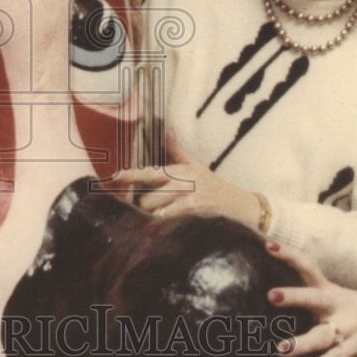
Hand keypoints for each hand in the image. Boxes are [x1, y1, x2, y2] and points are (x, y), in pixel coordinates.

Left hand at [113, 135, 261, 226]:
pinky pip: (167, 223)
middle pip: (146, 198)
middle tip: (150, 208)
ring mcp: (188, 201)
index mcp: (179, 171)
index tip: (115, 176)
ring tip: (159, 217)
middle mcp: (182, 184)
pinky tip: (166, 228)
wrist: (240, 205)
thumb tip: (166, 129)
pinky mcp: (193, 216)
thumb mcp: (195, 165)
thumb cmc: (213, 186)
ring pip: (154, 212)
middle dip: (144, 206)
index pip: (149, 172)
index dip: (131, 175)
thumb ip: (177, 150)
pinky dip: (163, 226)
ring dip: (152, 217)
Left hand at [265, 240, 356, 356]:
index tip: (269, 245)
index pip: (307, 267)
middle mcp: (335, 307)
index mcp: (329, 290)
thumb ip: (310, 296)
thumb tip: (275, 294)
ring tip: (281, 350)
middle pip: (313, 299)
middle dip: (293, 297)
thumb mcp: (336, 296)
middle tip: (271, 295)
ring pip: (320, 336)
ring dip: (301, 343)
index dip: (289, 255)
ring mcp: (344, 329)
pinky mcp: (352, 349)